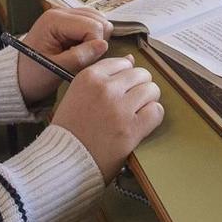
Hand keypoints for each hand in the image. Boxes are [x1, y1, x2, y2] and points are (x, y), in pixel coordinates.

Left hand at [14, 7, 111, 103]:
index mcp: (54, 19)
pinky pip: (93, 24)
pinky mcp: (70, 21)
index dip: (94, 45)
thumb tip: (103, 45)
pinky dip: (92, 38)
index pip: (92, 26)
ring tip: (79, 53)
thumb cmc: (33, 74)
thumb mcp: (55, 69)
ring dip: (95, 39)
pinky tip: (80, 49)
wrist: (19, 76)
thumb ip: (80, 57)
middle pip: (98, 20)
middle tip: (81, 58)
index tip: (83, 60)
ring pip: (99, 20)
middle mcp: (61, 11)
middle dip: (96, 41)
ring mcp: (66, 15)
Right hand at [52, 56, 163, 180]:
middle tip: (130, 103)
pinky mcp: (132, 129)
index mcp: (89, 77)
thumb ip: (103, 75)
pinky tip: (141, 124)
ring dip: (147, 101)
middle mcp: (105, 89)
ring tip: (135, 114)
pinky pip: (156, 111)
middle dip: (139, 87)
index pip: (123, 63)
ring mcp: (119, 108)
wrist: (64, 160)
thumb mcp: (78, 93)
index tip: (122, 89)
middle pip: (141, 74)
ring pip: (152, 90)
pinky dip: (152, 117)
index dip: (126, 76)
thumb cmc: (70, 129)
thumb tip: (131, 60)